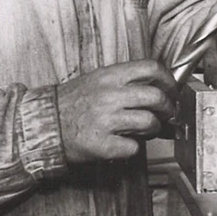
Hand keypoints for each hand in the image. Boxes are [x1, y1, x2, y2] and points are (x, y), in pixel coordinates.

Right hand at [56, 60, 177, 162]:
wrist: (44, 125)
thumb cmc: (72, 103)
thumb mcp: (98, 80)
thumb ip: (126, 81)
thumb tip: (159, 88)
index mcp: (110, 76)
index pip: (151, 68)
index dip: (168, 79)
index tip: (172, 89)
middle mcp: (109, 95)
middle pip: (156, 96)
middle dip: (168, 108)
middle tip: (167, 114)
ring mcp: (105, 120)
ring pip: (149, 121)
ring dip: (154, 129)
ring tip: (146, 130)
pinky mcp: (102, 144)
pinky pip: (133, 147)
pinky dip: (134, 147)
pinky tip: (125, 143)